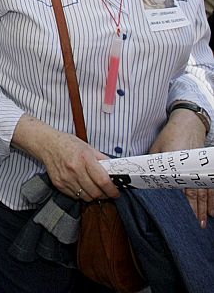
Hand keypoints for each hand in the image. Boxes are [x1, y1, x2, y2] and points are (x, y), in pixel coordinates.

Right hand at [12, 114, 118, 200]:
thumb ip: (101, 159)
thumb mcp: (87, 147)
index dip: (112, 190)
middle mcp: (75, 169)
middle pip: (95, 192)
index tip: (116, 192)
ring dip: (93, 195)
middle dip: (104, 194)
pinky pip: (75, 196)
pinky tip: (82, 186)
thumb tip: (114, 171)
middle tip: (107, 191)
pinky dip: (82, 194)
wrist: (47, 144)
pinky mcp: (59, 185)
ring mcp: (66, 178)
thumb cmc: (68, 144)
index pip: (102, 181)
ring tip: (95, 189)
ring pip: (86, 197)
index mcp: (84, 157)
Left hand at [150, 108, 209, 225]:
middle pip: (194, 194)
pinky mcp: (204, 168)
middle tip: (194, 227)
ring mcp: (199, 168)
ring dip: (204, 209)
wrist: (188, 123)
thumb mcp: (157, 148)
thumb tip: (142, 179)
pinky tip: (212, 211)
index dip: (179, 204)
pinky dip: (212, 200)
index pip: (178, 187)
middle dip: (194, 212)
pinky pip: (210, 187)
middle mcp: (190, 168)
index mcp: (176, 163)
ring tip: (202, 223)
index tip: (177, 217)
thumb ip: (152, 165)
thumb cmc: (170, 136)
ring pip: (204, 193)